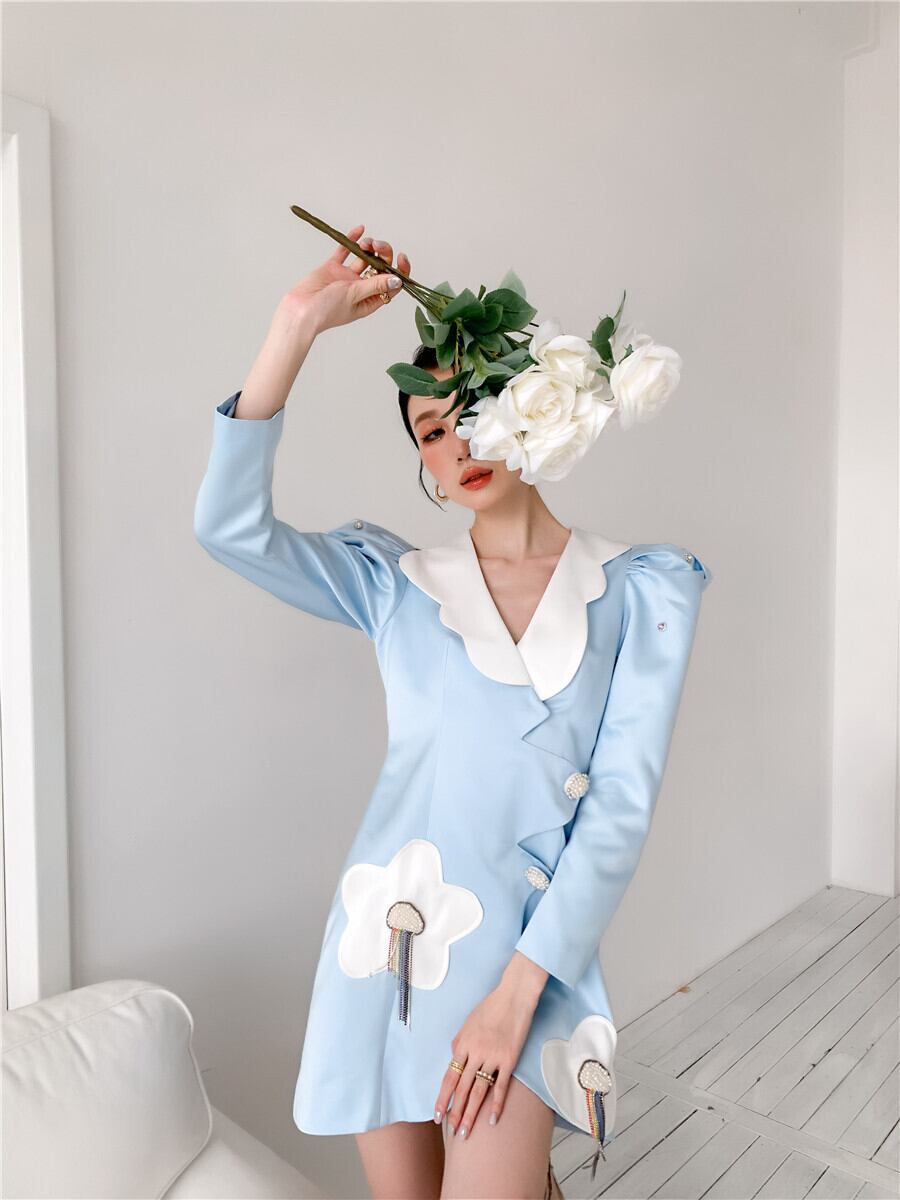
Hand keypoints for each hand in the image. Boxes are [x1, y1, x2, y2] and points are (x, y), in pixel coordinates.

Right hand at [282, 223, 410, 335]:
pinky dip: (352, 241)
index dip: (399, 271)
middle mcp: (360, 288)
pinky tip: (359, 230)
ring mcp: (347, 277)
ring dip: (368, 247)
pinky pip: (345, 251)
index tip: (401, 258)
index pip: (391, 285)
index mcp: (370, 300)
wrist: (300, 309)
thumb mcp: (355, 296)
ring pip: (364, 258)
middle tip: (378, 245)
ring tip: (367, 242)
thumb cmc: (327, 310)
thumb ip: (375, 285)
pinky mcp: (333, 268)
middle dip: (382, 254)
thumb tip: (398, 280)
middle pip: (379, 268)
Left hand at [435, 975, 540, 1139]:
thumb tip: (454, 1059)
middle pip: (462, 1089)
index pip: (449, 1077)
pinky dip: (496, 1105)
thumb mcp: (468, 1023)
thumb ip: (460, 1043)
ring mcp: (492, 1057)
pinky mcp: (509, 1059)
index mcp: (462, 1044)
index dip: (443, 1098)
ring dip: (471, 1114)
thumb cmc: (490, 1007)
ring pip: (478, 1091)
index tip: (437, 1115)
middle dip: (455, 1113)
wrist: (513, 997)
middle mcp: (475, 1053)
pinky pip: (501, 1086)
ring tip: (466, 1132)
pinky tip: (492, 1120)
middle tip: (452, 1132)